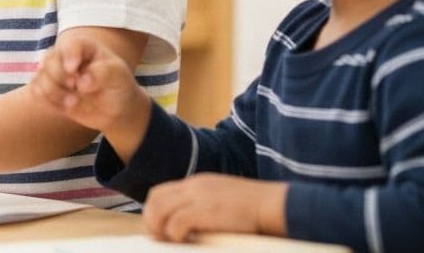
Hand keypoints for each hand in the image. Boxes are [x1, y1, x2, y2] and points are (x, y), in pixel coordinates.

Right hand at [31, 32, 148, 135]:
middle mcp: (66, 57)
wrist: (116, 109)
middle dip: (60, 76)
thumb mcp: (119, 75)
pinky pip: (36, 92)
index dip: (68, 55)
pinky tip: (64, 108)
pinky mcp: (50, 91)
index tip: (73, 70)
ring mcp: (56, 74)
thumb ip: (102, 73)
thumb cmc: (118, 85)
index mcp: (84, 48)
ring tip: (73, 102)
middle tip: (75, 86)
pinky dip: (48, 101)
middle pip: (49, 60)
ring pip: (40, 77)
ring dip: (54, 92)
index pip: (71, 45)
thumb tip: (82, 82)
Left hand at [143, 175, 287, 241]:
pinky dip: (174, 235)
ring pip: (159, 210)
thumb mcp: (222, 197)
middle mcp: (194, 186)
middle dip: (151, 221)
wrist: (271, 204)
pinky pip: (176, 224)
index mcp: (197, 182)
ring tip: (170, 242)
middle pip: (155, 199)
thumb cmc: (252, 207)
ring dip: (159, 229)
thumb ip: (204, 203)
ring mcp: (198, 197)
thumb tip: (189, 224)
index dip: (153, 211)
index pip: (161, 192)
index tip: (158, 229)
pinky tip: (184, 242)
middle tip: (160, 238)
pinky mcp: (204, 211)